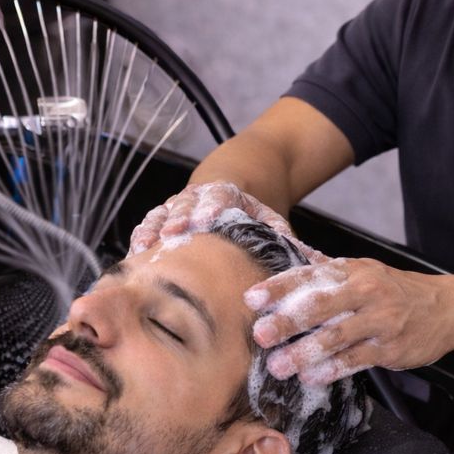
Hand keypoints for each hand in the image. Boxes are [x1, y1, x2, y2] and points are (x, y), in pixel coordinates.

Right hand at [128, 181, 321, 257]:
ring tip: (143, 252)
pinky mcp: (162, 217)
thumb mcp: (272, 221)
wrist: (229, 187)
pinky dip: (140, 238)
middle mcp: (198, 197)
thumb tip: (320, 266)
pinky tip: (133, 257)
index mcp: (227, 194)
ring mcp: (177, 205)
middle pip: (185, 204)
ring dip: (153, 231)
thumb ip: (288, 242)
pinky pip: (147, 225)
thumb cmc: (251, 213)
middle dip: (178, 219)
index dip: (210, 207)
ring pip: (161, 214)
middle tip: (172, 236)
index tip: (205, 220)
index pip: (218, 196)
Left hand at [244, 257, 453, 382]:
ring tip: (278, 366)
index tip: (251, 299)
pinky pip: (356, 361)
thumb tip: (285, 253)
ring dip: (304, 352)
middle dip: (287, 321)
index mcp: (352, 270)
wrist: (446, 308)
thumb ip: (325, 269)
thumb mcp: (363, 270)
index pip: (310, 275)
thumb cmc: (394, 290)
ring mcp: (380, 321)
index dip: (279, 288)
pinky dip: (332, 369)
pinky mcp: (390, 349)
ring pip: (336, 337)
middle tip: (261, 335)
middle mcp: (366, 292)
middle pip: (320, 306)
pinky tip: (311, 377)